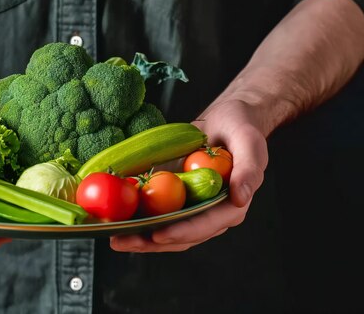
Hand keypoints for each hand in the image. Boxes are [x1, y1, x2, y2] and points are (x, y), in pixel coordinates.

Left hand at [110, 99, 267, 251]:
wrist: (226, 121)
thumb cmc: (240, 128)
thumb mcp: (249, 141)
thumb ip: (248, 169)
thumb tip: (240, 198)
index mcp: (231, 205)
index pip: (205, 225)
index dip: (182, 232)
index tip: (158, 234)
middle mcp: (211, 213)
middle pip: (181, 236)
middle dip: (151, 242)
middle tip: (123, 241)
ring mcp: (192, 208)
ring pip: (166, 231)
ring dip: (140, 238)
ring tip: (115, 239)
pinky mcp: (177, 201)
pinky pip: (157, 215)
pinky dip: (138, 220)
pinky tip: (117, 221)